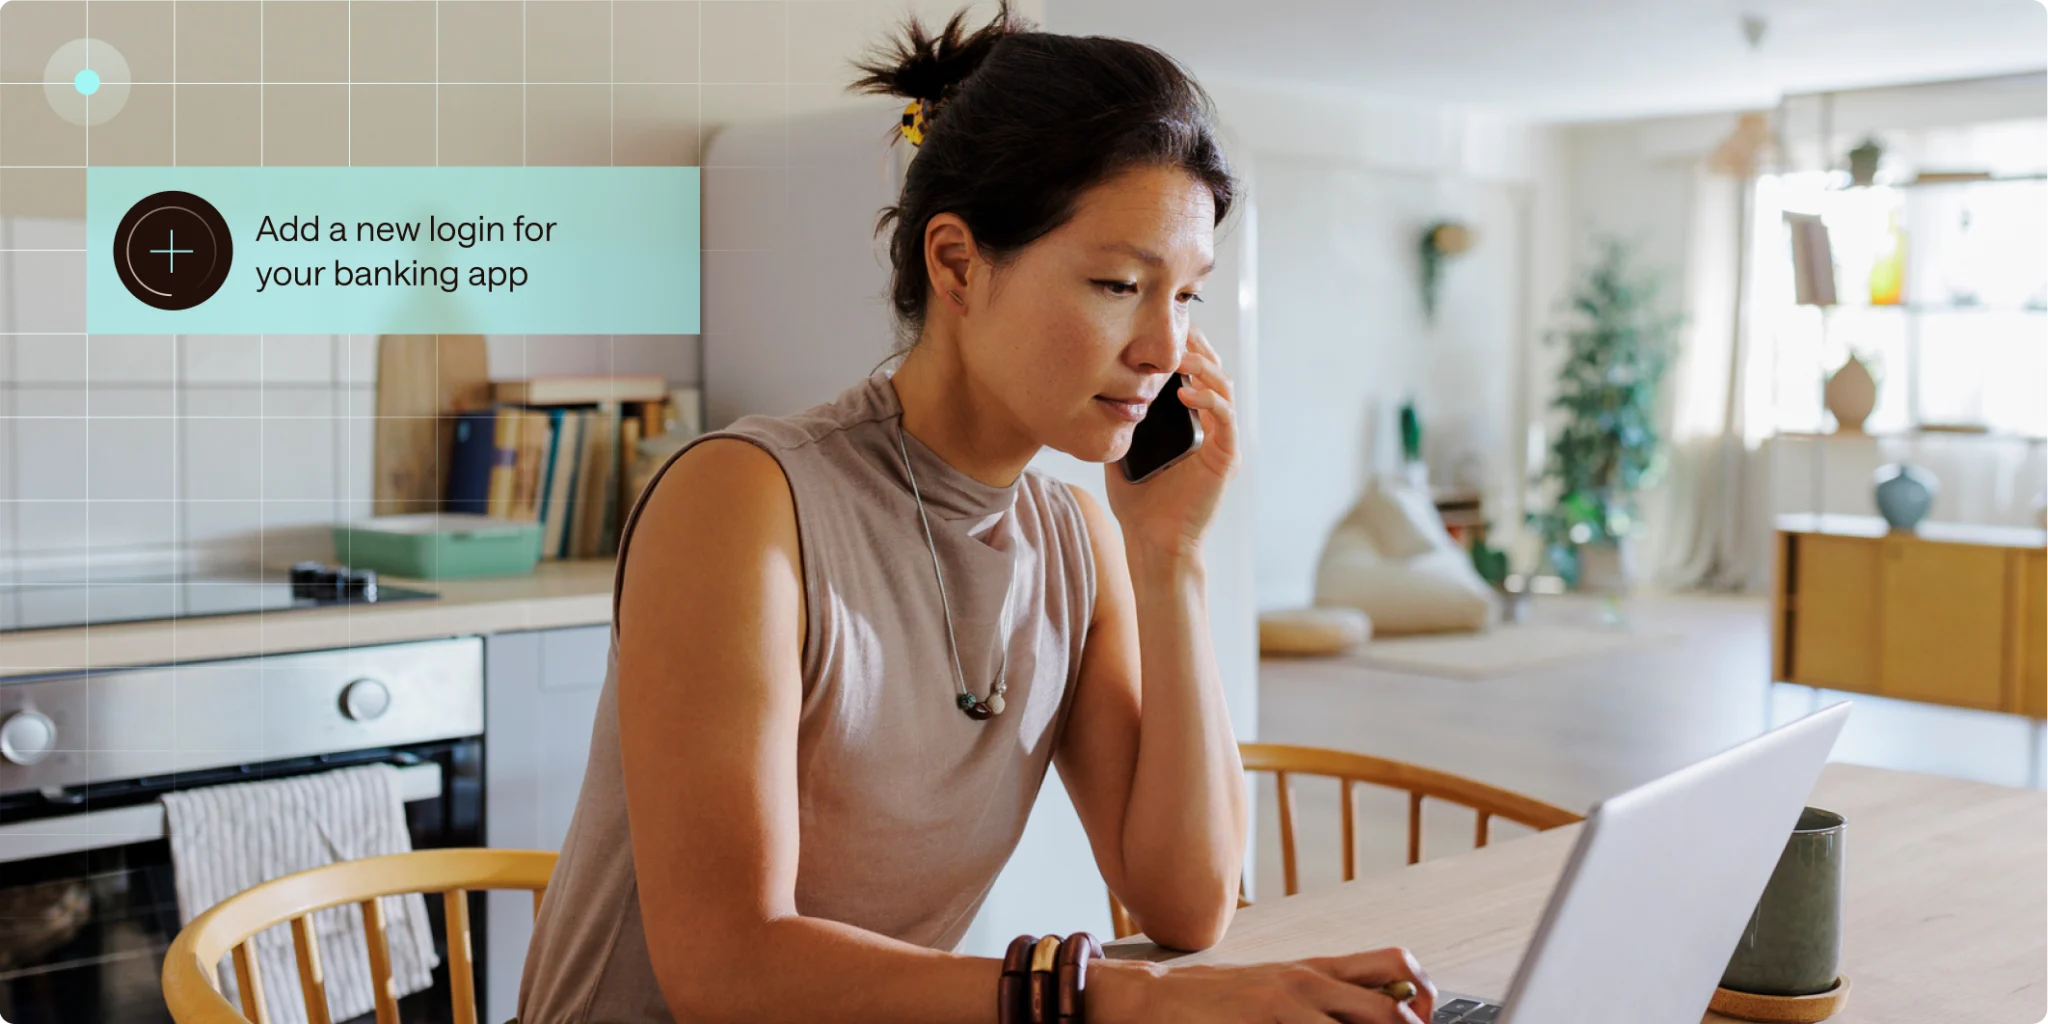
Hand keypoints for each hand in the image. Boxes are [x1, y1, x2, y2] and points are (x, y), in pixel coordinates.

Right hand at [1089, 948, 1436, 1023]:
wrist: (1159, 998)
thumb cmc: (1220, 998)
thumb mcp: (1281, 984)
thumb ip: (1329, 992)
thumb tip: (1387, 1007)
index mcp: (1318, 969)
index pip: (1396, 966)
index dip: (1424, 996)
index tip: (1422, 1019)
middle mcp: (1309, 983)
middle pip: (1391, 1011)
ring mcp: (1288, 1007)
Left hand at [1104, 325, 1240, 561]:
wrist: (1154, 544)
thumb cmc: (1140, 506)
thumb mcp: (1122, 453)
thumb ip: (1119, 425)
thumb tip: (1095, 396)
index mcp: (1192, 425)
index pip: (1196, 376)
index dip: (1186, 349)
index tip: (1164, 330)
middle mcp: (1212, 429)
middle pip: (1214, 374)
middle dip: (1197, 348)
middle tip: (1176, 331)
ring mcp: (1222, 443)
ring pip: (1224, 390)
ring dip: (1203, 368)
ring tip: (1179, 356)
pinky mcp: (1225, 459)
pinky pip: (1225, 420)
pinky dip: (1209, 401)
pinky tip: (1184, 392)